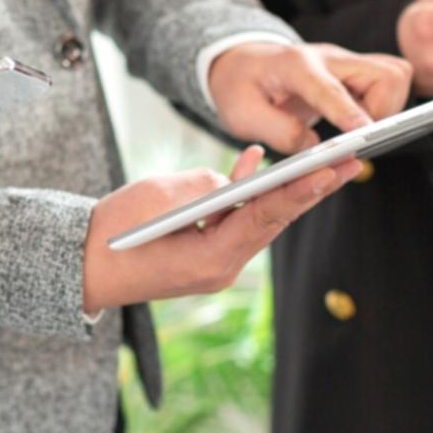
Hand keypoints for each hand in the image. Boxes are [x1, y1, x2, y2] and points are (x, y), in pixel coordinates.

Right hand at [81, 145, 361, 312]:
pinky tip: (257, 167)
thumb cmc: (114, 232)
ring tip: (326, 165)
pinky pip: (236, 225)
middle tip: (351, 163)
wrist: (81, 268)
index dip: (301, 191)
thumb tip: (233, 182)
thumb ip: (206, 185)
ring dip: (287, 193)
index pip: (265, 218)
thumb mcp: (160, 196)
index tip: (332, 169)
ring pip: (259, 224)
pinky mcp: (204, 257)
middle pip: (274, 223)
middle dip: (311, 191)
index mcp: (212, 259)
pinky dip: (247, 198)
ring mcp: (215, 267)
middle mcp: (222, 269)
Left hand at [207, 42, 413, 153]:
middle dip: (383, 111)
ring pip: (395, 74)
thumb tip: (315, 148)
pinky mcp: (355, 71)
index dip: (348, 112)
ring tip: (358, 130)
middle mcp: (329, 58)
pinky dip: (386, 104)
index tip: (364, 134)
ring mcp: (346, 62)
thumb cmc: (241, 86)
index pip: (329, 89)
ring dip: (388, 108)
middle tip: (358, 137)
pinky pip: (390, 82)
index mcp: (295, 66)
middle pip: (384, 73)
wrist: (244, 63)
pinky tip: (360, 121)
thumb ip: (278, 131)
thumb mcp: (241, 114)